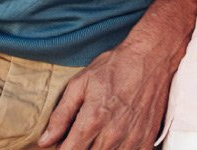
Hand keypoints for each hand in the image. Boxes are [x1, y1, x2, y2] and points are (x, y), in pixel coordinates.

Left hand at [38, 36, 173, 149]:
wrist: (151, 57)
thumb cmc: (116, 66)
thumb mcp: (81, 82)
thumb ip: (61, 114)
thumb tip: (45, 141)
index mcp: (93, 120)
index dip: (62, 149)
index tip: (62, 142)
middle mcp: (112, 135)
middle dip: (80, 148)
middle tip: (82, 133)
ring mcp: (131, 140)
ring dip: (99, 149)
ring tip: (99, 133)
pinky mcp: (146, 141)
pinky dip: (119, 149)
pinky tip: (116, 136)